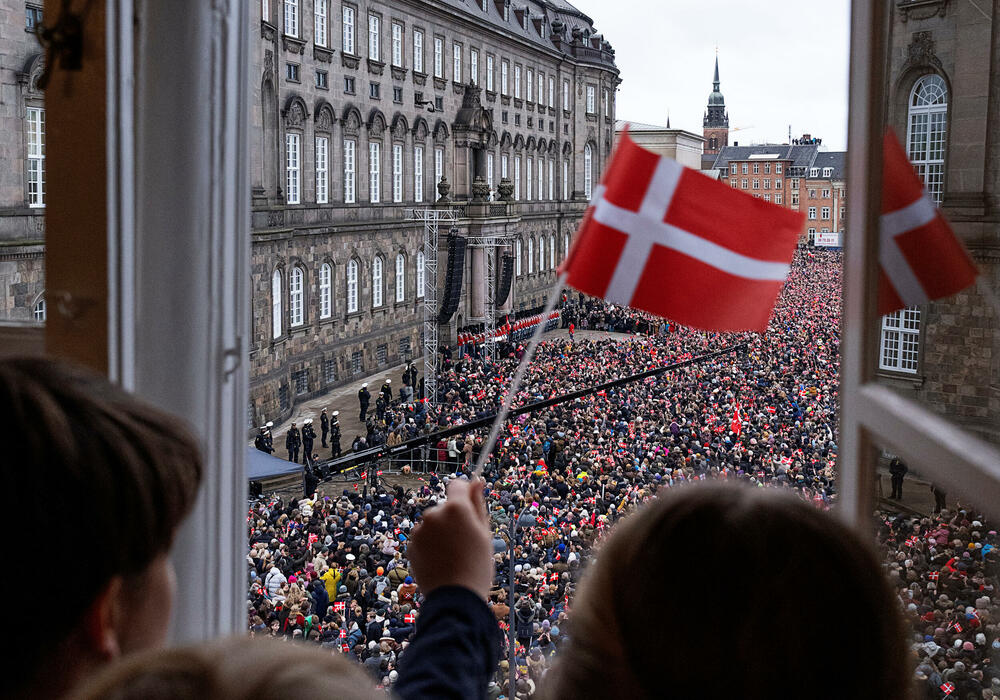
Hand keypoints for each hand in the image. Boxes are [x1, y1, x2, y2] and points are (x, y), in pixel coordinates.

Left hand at [408, 478, 492, 598]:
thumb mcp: (484, 533)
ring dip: (441, 533)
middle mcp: (434, 514)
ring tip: (453, 556)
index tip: (470, 506)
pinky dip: (431, 545)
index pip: (457, 485)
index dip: (465, 493)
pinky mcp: (411, 545)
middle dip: (454, 518)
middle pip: (445, 507)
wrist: (454, 598)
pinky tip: (441, 562)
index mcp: (456, 508)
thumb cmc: (476, 566)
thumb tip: (476, 482)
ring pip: (434, 524)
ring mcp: (420, 530)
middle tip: (465, 542)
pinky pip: (424, 538)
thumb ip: (478, 504)